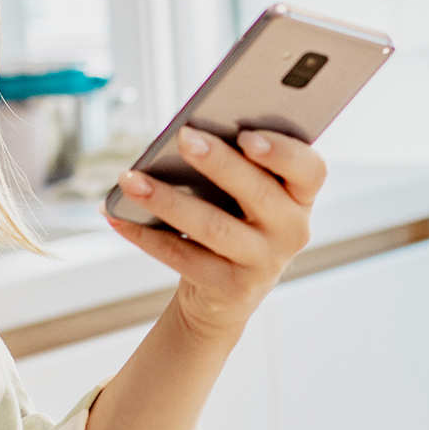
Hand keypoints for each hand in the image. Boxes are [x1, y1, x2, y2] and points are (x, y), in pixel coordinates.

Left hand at [108, 128, 326, 339]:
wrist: (227, 294)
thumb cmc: (236, 221)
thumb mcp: (248, 195)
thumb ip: (238, 164)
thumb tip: (187, 135)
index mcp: (301, 197)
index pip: (310, 170)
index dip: (283, 152)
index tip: (248, 135)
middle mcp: (292, 231)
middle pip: (257, 193)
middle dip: (219, 163)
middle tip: (184, 137)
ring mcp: (263, 263)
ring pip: (214, 227)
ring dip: (168, 200)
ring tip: (131, 179)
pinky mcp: (231, 288)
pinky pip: (183, 258)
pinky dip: (146, 236)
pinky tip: (118, 217)